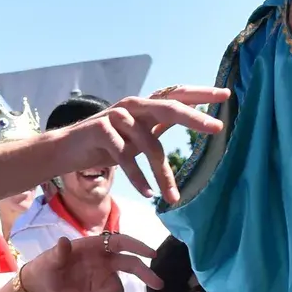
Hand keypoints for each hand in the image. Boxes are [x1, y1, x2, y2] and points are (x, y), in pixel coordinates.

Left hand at [20, 231, 159, 291]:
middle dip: (144, 274)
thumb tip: (64, 243)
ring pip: (114, 290)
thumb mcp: (49, 261)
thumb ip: (58, 253)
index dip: (137, 246)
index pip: (120, 242)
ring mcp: (102, 278)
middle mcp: (103, 261)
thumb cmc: (47, 266)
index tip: (152, 255)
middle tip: (158, 284)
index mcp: (95, 247)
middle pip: (130, 265)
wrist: (41, 284)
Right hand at [56, 89, 227, 202]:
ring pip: (149, 143)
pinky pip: (125, 156)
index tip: (227, 95)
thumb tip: (192, 119)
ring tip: (173, 198)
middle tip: (218, 128)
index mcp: (144, 106)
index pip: (177, 94)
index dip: (201, 93)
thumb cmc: (105, 144)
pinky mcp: (101, 130)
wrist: (65, 149)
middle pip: (169, 108)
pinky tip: (147, 193)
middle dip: (194, 118)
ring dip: (163, 174)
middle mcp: (133, 106)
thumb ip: (159, 125)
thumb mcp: (137, 134)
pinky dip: (138, 177)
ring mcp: (116, 116)